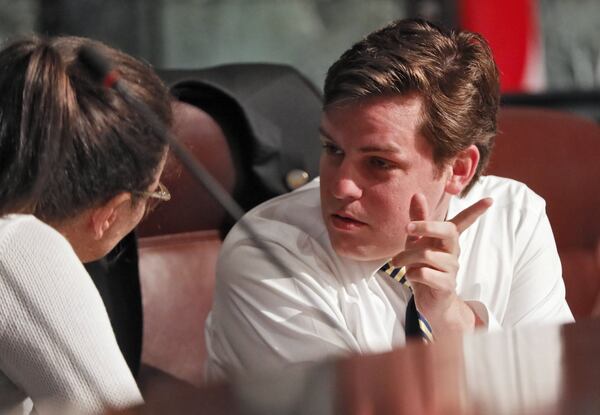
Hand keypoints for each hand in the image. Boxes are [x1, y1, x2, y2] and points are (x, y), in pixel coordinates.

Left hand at [391, 193, 491, 335]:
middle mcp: (453, 252)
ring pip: (427, 254)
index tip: (490, 199)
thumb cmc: (423, 268)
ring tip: (397, 263)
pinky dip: (411, 274)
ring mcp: (452, 269)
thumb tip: (417, 194)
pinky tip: (411, 277)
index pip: (464, 222)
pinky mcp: (446, 285)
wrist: (429, 302)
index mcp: (447, 240)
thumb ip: (418, 219)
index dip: (475, 211)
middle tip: (407, 228)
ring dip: (405, 257)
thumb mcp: (417, 242)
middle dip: (426, 225)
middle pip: (448, 231)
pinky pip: (425, 273)